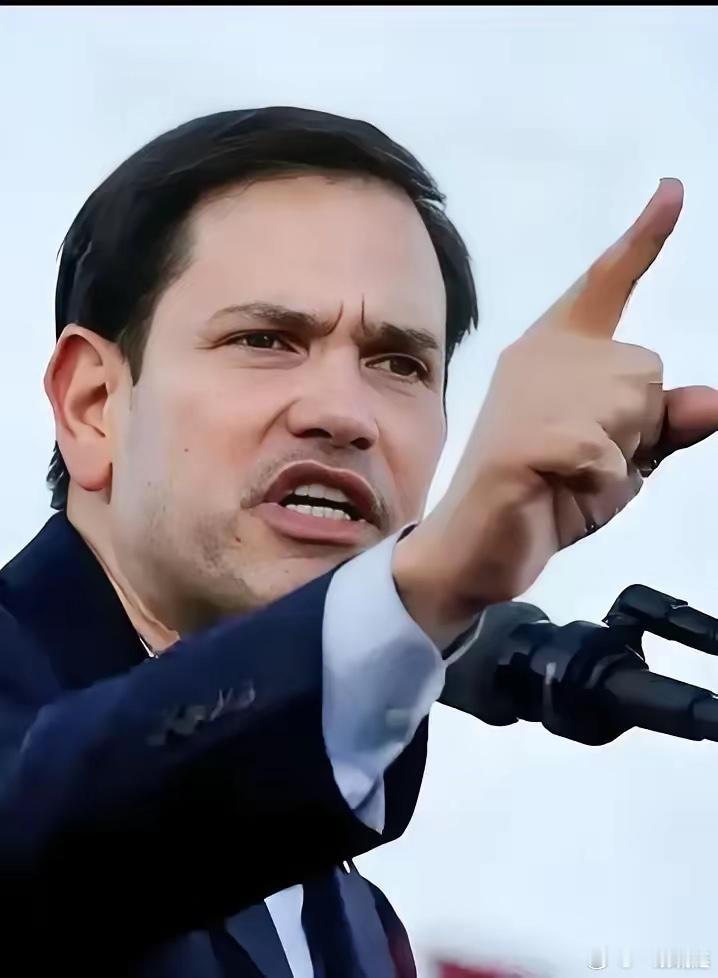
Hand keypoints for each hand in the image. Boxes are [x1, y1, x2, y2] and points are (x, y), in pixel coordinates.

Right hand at [393, 179, 717, 647]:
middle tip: (582, 464)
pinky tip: (558, 494)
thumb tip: (712, 402)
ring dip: (619, 460)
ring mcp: (530, 392)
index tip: (673, 190)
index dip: (644, 238)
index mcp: (555, 351)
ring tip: (566, 480)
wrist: (472, 545)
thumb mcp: (619, 459)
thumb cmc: (544, 497)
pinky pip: (607, 458)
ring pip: (634, 408)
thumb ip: (661, 426)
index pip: (606, 285)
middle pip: (646, 370)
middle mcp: (542, 355)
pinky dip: (598, 489)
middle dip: (636, 428)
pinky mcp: (526, 437)